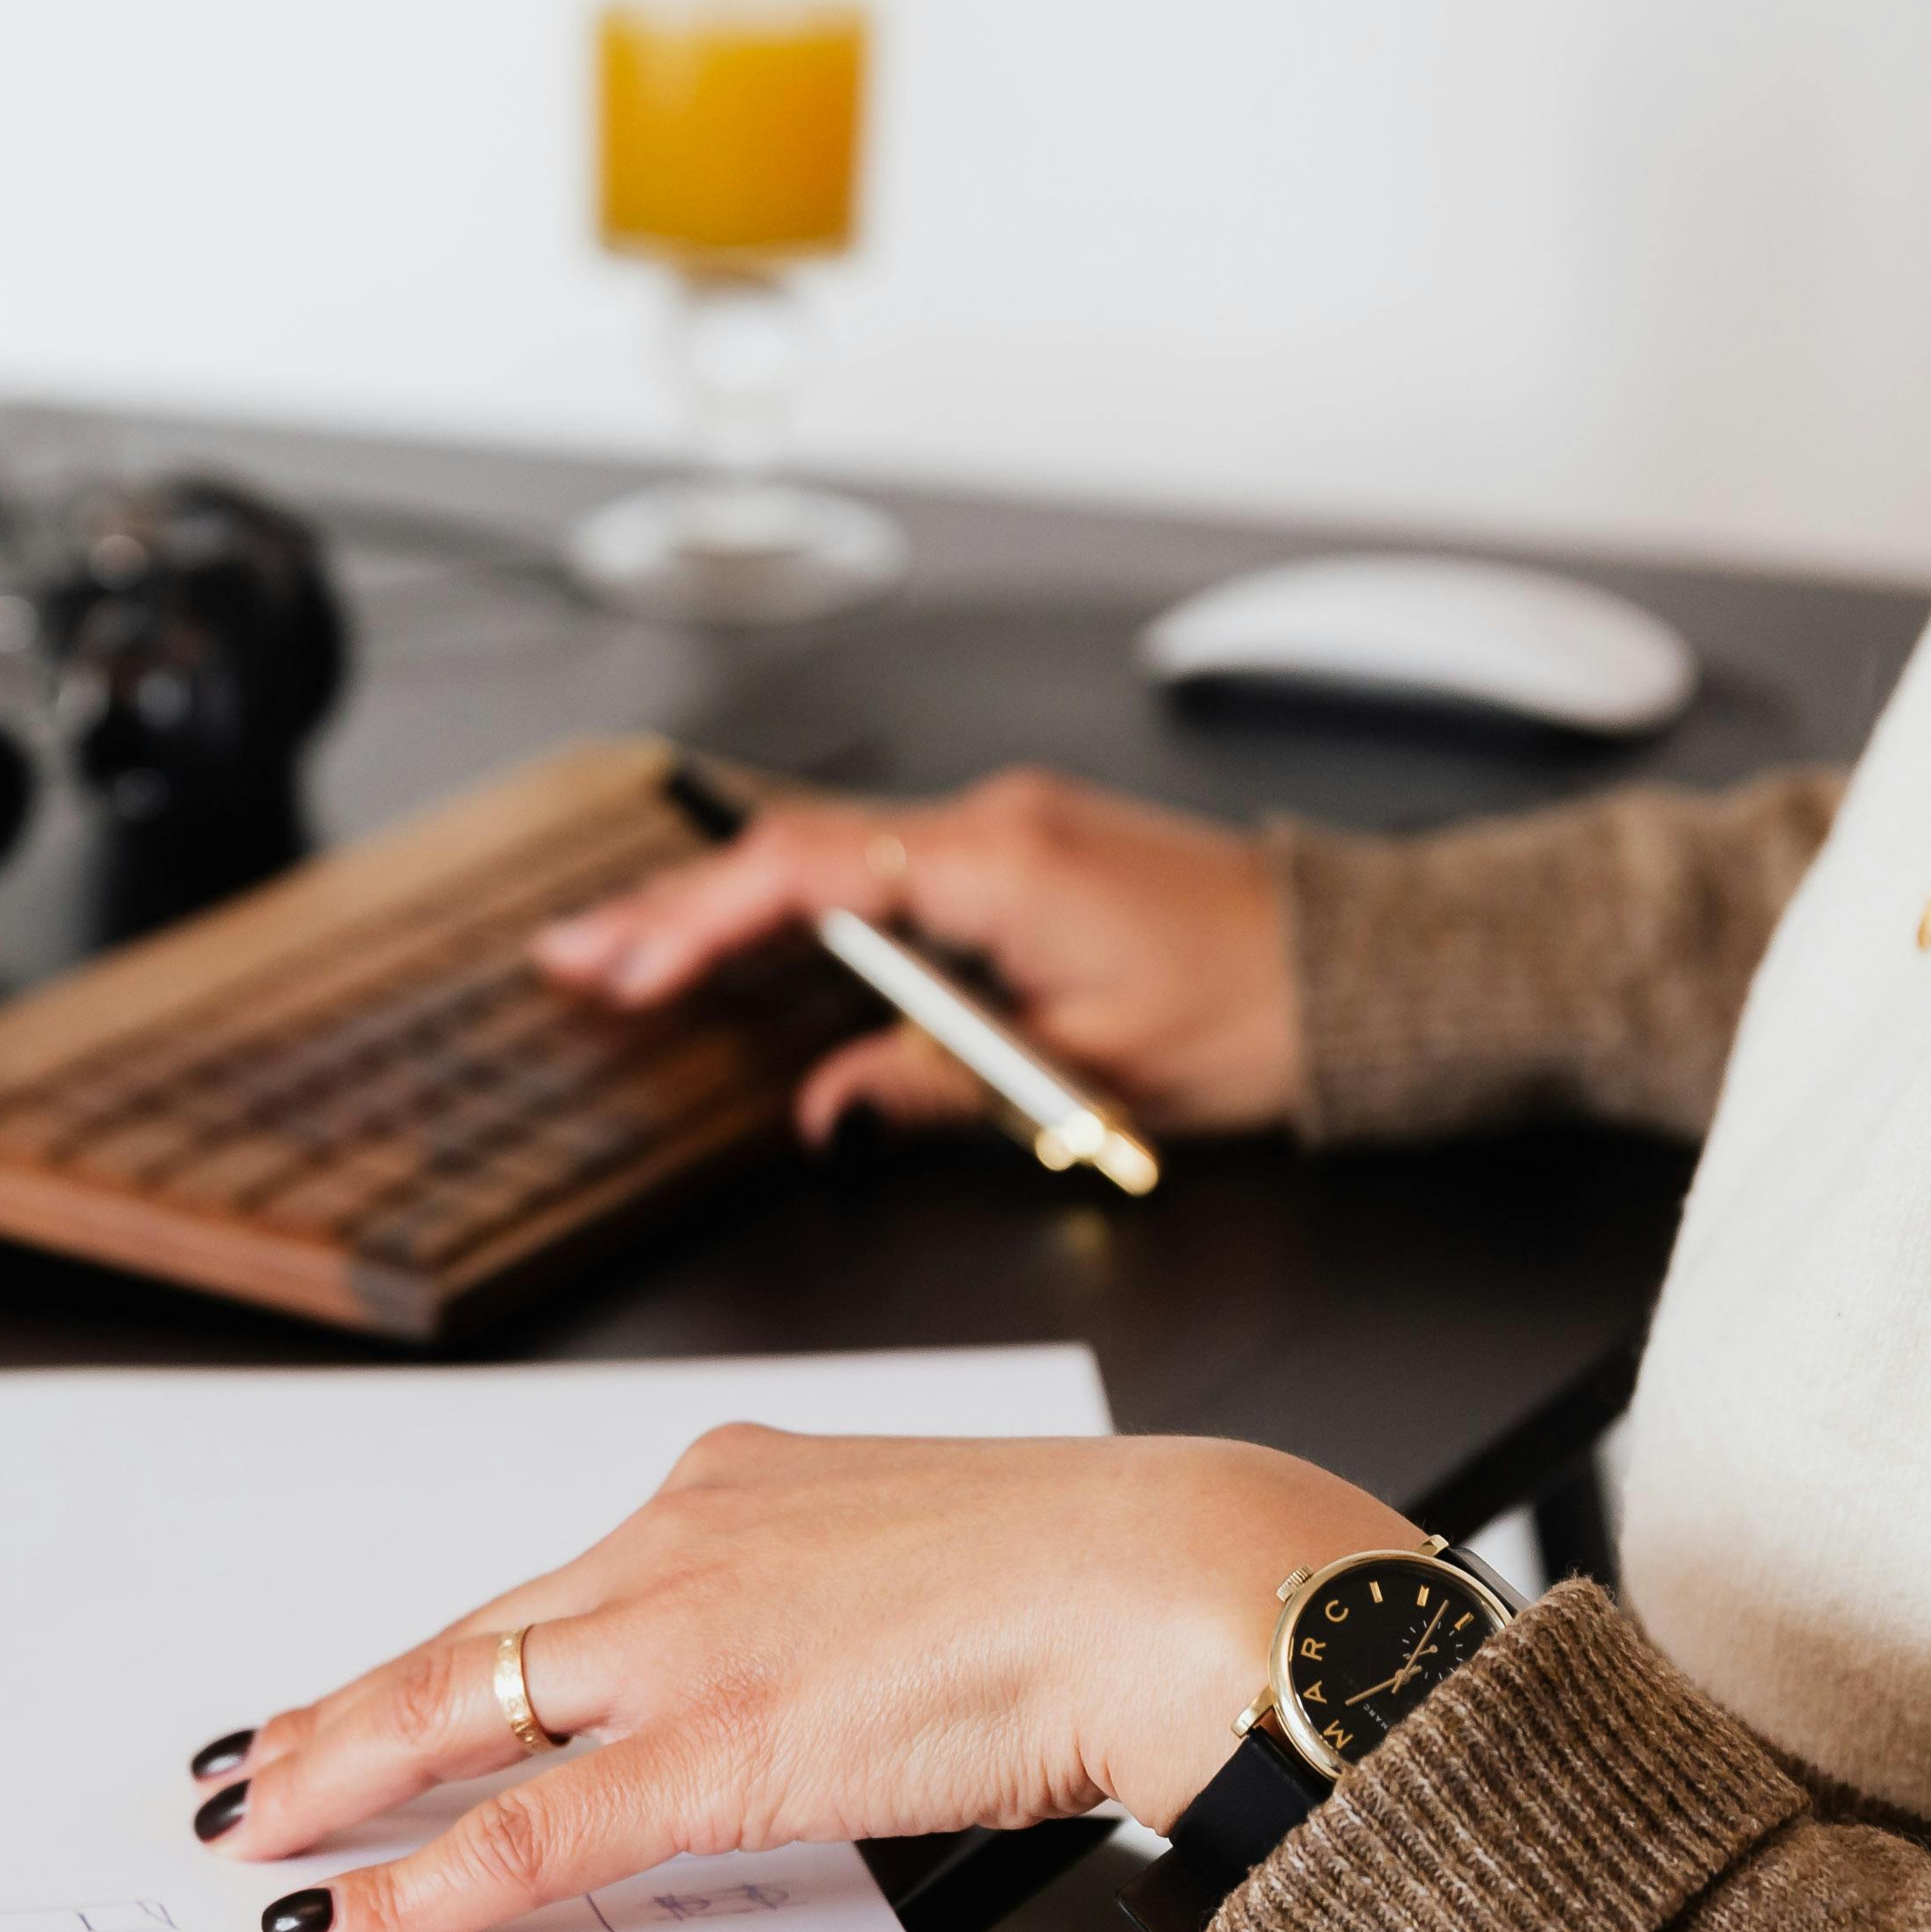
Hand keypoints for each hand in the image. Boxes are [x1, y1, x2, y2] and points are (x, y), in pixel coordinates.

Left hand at [189, 1428, 1409, 1931]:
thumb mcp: (921, 1560)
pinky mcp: (721, 1739)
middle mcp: (682, 1539)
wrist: (1167, 1578)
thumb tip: (800, 1690)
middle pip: (469, 1641)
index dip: (439, 1653)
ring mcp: (689, 1637)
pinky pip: (540, 1825)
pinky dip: (434, 1878)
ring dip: (347, 1783)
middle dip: (344, 1717)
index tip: (359, 1691)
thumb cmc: (1086, 1580)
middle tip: (249, 1770)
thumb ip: (824, 1611)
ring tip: (261, 1837)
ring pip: (465, 1713)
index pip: (545, 1590)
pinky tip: (360, 1916)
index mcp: (734, 1486)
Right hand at [534, 768, 1303, 1141]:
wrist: (1355, 969)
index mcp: (1002, 863)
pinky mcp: (1021, 851)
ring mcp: (1006, 828)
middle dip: (675, 907)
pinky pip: (880, 867)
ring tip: (630, 952)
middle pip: (794, 853)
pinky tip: (745, 937)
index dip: (701, 921)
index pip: (808, 873)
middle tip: (575, 953)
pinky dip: (797, 903)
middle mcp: (994, 823)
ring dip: (727, 905)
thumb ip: (935, 1083)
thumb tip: (824, 1108)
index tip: (628, 970)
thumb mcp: (1086, 1074)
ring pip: (829, 855)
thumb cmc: (1253, 1013)